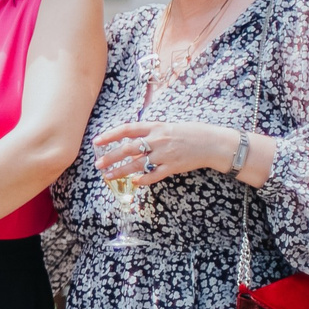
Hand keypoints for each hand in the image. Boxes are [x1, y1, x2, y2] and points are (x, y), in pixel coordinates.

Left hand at [92, 119, 238, 185]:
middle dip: (111, 157)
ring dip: (121, 171)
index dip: (110, 135)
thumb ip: (150, 131)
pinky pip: (154, 175)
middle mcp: (158, 140)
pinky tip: (134, 182)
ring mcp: (165, 154)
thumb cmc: (189, 132)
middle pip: (128, 149)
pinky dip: (143, 179)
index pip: (127, 129)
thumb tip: (131, 138)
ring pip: (138, 164)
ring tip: (108, 176)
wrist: (212, 143)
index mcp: (155, 127)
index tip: (97, 141)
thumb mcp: (168, 126)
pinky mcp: (173, 167)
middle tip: (98, 164)